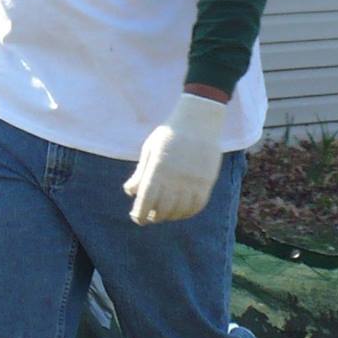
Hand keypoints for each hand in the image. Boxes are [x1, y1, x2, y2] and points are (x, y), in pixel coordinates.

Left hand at [124, 93, 226, 223]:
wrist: (199, 120)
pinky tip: (181, 210)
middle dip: (153, 216)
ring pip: (179, 211)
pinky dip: (187, 212)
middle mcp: (175, 179)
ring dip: (170, 216)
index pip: (146, 201)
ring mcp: (193, 181)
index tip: (137, 217)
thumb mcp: (150, 149)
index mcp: (158, 170)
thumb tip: (130, 192)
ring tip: (165, 213)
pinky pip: (197, 206)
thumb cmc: (170, 134)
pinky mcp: (206, 182)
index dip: (140, 214)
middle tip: (150, 216)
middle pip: (162, 210)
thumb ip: (140, 173)